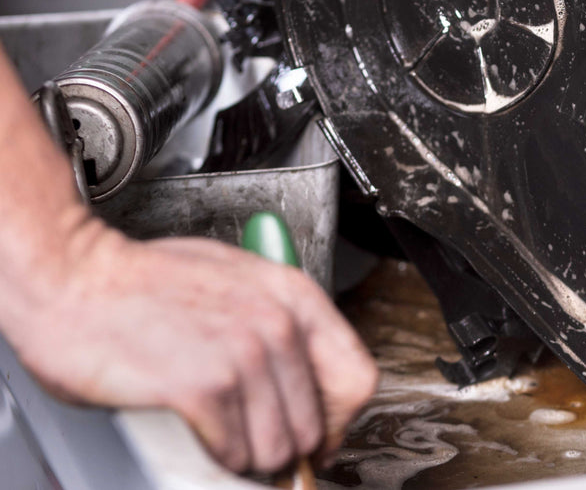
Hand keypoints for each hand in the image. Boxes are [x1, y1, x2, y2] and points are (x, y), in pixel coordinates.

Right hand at [9, 225, 376, 473]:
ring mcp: (243, 354)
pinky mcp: (203, 386)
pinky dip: (218, 455)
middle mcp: (278, 324)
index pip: (358, 379)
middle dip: (287, 443)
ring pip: (278, 449)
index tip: (317, 432)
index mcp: (294, 296)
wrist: (77, 279)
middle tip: (257, 439)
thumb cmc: (147, 281)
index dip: (337, 418)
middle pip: (318, 426)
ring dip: (250, 455)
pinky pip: (235, 453)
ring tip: (224, 434)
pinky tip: (201, 432)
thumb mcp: (238, 282)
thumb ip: (280, 324)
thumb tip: (305, 378)